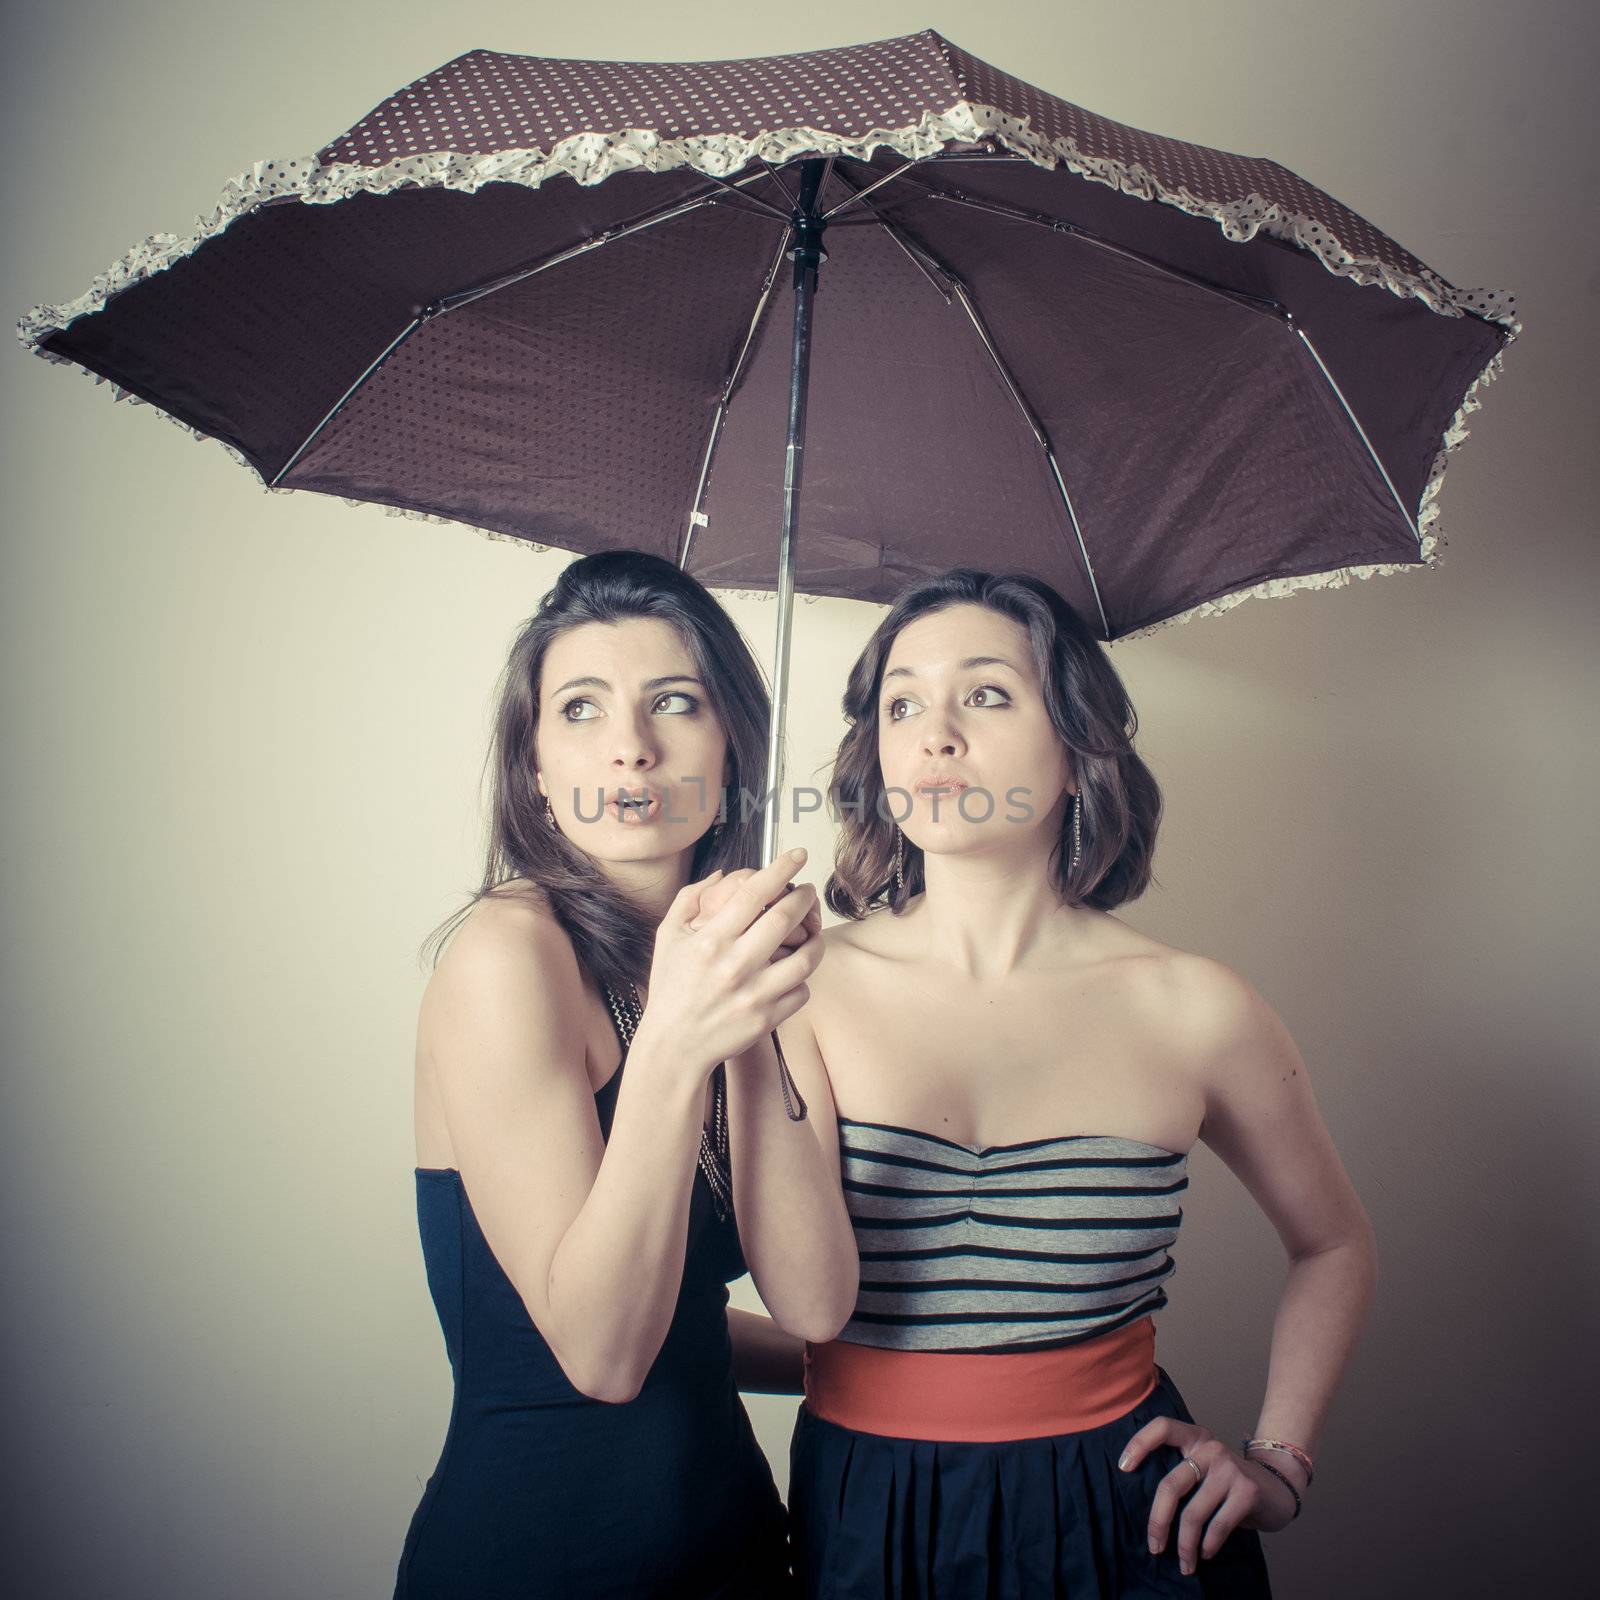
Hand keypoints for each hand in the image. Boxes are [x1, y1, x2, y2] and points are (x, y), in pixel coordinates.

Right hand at [635, 848, 821, 1080]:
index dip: (781, 868)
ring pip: (806, 957)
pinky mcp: (767, 1019)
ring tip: (811, 932)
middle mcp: (734, 965)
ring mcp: (753, 994)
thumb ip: (690, 899)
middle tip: (807, 892)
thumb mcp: (668, 938)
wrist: (674, 1047)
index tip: (798, 856)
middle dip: (804, 897)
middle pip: (786, 918)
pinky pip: (802, 990)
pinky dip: (802, 978)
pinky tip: (793, 971)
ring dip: (815, 938)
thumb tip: (722, 874)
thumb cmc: (671, 989)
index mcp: (710, 940)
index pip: (754, 893)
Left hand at [1119, 1417, 1300, 1574]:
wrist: (1277, 1487)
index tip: (1123, 1468)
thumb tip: (1147, 1508)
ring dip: (1185, 1545)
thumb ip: (1181, 1473)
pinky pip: (1218, 1525)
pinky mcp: (1247, 1491)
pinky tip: (1205, 1553)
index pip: (1162, 1428)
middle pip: (1171, 1485)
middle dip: (1158, 1522)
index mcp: (1195, 1437)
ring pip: (1193, 1513)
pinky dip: (1208, 1544)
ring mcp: (1230, 1468)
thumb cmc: (1228, 1482)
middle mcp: (1210, 1448)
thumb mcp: (1203, 1467)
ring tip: (1184, 1563)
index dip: (1139, 1443)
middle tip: (1154, 1547)